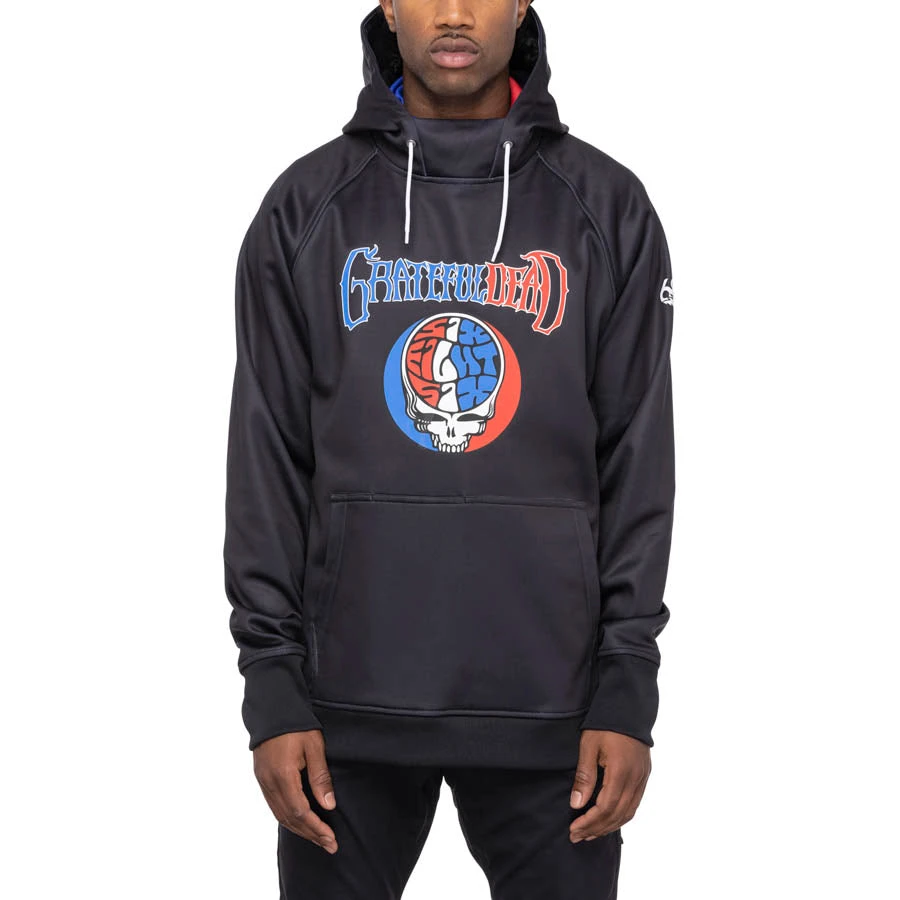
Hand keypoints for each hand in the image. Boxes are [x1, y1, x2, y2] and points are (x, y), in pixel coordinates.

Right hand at [253, 730, 338, 853]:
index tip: (331, 839)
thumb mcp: (314, 747)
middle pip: (289, 818)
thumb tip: (328, 805)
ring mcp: (263, 781)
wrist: (273, 708)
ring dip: (299, 829)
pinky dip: (287, 818)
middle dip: (310, 834)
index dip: (316, 828)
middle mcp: (269, 782)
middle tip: (328, 845)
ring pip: (279, 815)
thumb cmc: (296, 724)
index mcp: (283, 775)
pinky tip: (299, 821)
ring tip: (317, 838)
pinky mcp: (261, 777)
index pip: (300, 812)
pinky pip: (274, 805)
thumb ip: (320, 777)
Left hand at [568, 729, 650, 842]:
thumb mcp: (589, 746)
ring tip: (590, 833)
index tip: (573, 830)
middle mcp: (635, 779)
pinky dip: (621, 816)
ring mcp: (642, 778)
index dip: (589, 822)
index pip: (605, 808)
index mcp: (620, 772)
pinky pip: (634, 804)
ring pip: (628, 812)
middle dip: (596, 829)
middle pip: (617, 815)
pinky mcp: (644, 776)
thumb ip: (584, 776)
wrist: (628, 708)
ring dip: (609, 826)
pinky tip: (608, 820)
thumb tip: (576, 804)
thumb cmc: (605, 724)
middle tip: (577, 836)